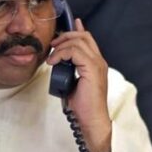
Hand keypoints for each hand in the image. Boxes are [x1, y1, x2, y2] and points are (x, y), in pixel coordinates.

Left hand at [48, 18, 111, 151]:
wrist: (91, 119)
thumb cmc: (83, 106)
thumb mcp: (72, 82)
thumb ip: (68, 70)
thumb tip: (58, 62)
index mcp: (96, 64)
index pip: (88, 39)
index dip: (75, 31)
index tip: (62, 32)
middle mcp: (99, 61)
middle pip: (83, 36)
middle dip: (65, 36)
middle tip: (53, 45)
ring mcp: (97, 64)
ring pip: (78, 42)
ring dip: (61, 46)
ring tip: (52, 58)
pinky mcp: (92, 70)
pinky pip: (75, 52)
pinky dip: (61, 54)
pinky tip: (53, 62)